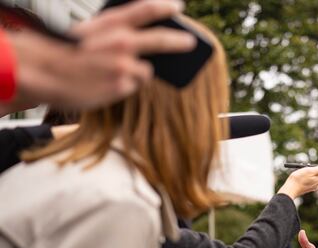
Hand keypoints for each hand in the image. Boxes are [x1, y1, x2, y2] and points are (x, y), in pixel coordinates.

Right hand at [7, 0, 194, 109]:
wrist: (42, 72)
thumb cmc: (62, 52)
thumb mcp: (88, 32)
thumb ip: (115, 33)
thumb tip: (139, 42)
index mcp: (111, 23)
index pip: (146, 9)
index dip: (164, 7)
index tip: (178, 6)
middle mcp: (123, 43)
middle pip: (162, 40)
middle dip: (180, 41)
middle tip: (191, 42)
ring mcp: (125, 66)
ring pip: (145, 71)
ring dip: (134, 73)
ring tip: (109, 72)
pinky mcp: (123, 86)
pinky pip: (131, 87)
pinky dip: (122, 86)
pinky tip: (104, 84)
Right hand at [277, 164, 317, 199]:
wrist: (289, 190)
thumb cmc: (298, 179)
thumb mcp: (309, 171)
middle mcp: (317, 185)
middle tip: (316, 165)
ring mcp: (312, 187)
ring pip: (316, 178)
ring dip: (314, 173)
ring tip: (307, 169)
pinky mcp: (307, 188)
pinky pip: (311, 181)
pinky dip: (309, 177)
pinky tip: (303, 175)